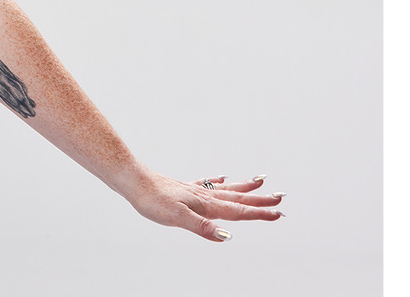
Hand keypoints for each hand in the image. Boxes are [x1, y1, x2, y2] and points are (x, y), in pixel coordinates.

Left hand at [124, 170, 284, 240]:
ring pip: (226, 189)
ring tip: (261, 182)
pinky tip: (222, 178)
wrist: (133, 181)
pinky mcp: (184, 188)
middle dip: (260, 200)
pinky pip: (208, 184)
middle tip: (281, 198)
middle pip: (237, 199)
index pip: (237, 211)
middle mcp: (203, 195)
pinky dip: (219, 182)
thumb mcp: (176, 217)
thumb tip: (227, 236)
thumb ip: (202, 227)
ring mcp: (194, 190)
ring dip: (245, 188)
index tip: (278, 214)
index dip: (258, 214)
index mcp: (205, 204)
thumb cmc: (152, 200)